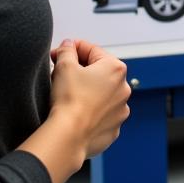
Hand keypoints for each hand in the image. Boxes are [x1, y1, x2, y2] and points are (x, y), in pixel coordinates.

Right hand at [49, 38, 131, 158]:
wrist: (69, 136)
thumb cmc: (69, 100)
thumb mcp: (64, 65)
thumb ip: (67, 50)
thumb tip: (68, 46)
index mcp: (115, 68)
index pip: (92, 50)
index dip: (72, 50)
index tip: (59, 53)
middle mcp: (124, 88)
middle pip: (98, 72)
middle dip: (80, 71)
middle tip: (60, 74)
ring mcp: (121, 110)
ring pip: (101, 94)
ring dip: (87, 92)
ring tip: (68, 96)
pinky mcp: (114, 128)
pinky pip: (101, 115)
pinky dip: (91, 112)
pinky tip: (76, 114)